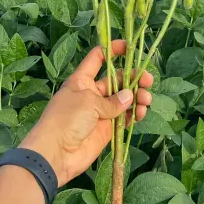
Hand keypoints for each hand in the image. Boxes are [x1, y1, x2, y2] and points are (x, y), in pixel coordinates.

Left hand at [19, 40, 152, 185]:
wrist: (55, 155)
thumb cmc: (66, 119)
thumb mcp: (87, 102)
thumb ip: (111, 100)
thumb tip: (129, 97)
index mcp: (83, 80)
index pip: (99, 57)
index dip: (113, 50)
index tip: (130, 48)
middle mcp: (93, 93)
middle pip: (117, 79)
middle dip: (134, 78)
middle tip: (148, 81)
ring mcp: (101, 111)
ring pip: (124, 99)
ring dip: (137, 96)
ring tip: (146, 100)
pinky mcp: (107, 129)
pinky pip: (124, 117)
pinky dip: (134, 114)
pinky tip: (140, 113)